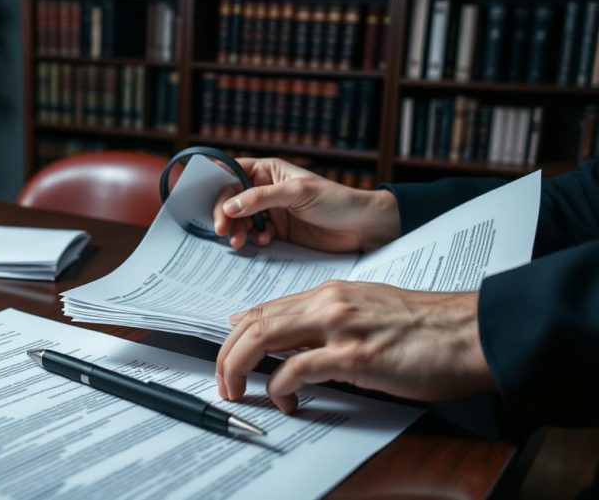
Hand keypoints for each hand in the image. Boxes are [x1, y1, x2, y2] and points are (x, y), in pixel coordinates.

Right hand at [211, 158, 400, 252]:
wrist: (362, 227)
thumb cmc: (335, 200)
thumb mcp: (296, 193)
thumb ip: (261, 198)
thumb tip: (228, 207)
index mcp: (268, 171)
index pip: (232, 174)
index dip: (218, 187)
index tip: (210, 204)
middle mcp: (265, 189)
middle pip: (231, 200)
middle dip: (224, 215)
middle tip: (223, 231)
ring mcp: (270, 211)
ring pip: (239, 220)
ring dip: (236, 230)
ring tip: (239, 242)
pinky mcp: (277, 231)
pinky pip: (254, 235)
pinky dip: (253, 240)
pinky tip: (265, 241)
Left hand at [214, 281, 496, 412]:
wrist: (472, 332)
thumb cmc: (428, 328)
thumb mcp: (370, 310)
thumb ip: (331, 318)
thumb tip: (297, 334)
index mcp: (332, 293)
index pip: (267, 309)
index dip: (237, 334)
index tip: (226, 354)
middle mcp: (329, 304)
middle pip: (254, 322)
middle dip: (227, 354)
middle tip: (224, 382)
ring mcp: (340, 327)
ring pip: (262, 338)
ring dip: (239, 368)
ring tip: (238, 392)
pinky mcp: (354, 356)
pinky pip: (295, 369)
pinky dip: (279, 388)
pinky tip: (287, 402)